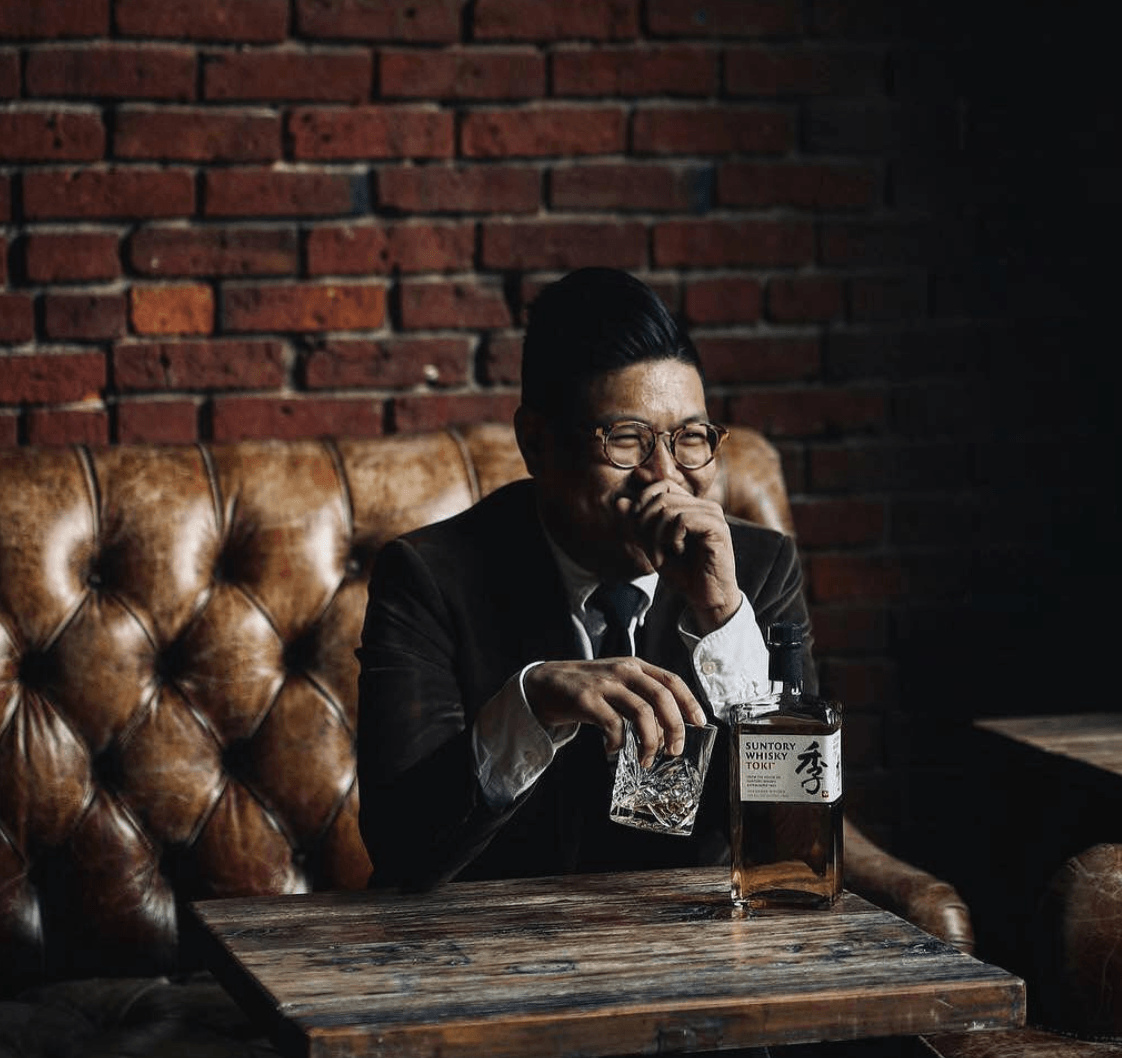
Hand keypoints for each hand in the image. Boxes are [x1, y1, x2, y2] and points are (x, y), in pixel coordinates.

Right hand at [523, 658, 706, 765]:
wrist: (545, 683)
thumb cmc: (588, 688)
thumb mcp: (618, 683)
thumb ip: (641, 697)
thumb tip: (667, 732)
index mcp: (636, 666)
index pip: (672, 680)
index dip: (690, 702)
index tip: (699, 723)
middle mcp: (624, 671)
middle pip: (662, 697)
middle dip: (675, 727)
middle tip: (674, 751)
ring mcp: (605, 683)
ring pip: (642, 712)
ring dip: (649, 742)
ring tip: (646, 759)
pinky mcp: (586, 699)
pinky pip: (613, 725)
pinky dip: (618, 743)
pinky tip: (612, 750)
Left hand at [616, 481, 739, 632]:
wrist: (706, 598)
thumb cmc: (683, 573)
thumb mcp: (652, 546)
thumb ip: (637, 524)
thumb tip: (619, 502)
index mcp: (692, 506)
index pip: (661, 485)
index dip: (644, 503)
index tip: (640, 531)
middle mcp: (705, 505)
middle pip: (661, 497)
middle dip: (647, 524)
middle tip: (653, 550)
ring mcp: (713, 515)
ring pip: (668, 508)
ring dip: (657, 535)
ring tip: (665, 553)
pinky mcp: (717, 528)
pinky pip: (682, 520)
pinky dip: (672, 537)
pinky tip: (679, 550)